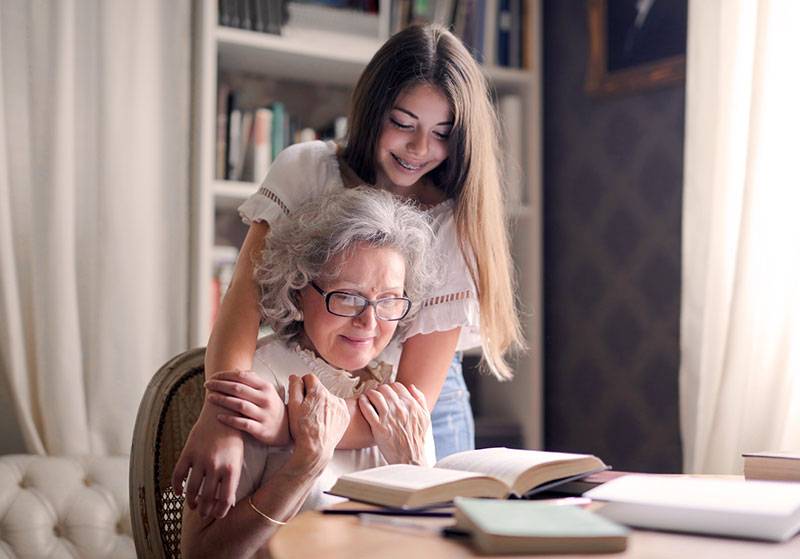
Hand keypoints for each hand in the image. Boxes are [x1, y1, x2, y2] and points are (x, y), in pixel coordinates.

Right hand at [171, 396, 243, 518]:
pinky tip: (178, 492)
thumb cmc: (233, 437)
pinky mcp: (188, 452)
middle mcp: (215, 466)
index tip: (217, 515)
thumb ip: (231, 479)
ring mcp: (200, 459)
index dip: (220, 511)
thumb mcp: (237, 457)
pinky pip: (178, 474)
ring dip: (191, 501)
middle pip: (207, 497)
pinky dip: (176, 487)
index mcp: (231, 468)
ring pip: (192, 489)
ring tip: (193, 505)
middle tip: (204, 514)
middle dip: (205, 510)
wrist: (222, 411)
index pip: (225, 499)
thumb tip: (226, 502)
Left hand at [205, 370, 288, 445]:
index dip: (225, 375)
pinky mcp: (261, 429)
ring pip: (239, 405)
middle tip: (207, 384)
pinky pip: (242, 423)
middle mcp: (265, 399)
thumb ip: (253, 381)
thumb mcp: (267, 391)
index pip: (243, 377)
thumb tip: (235, 370)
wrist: (286, 429)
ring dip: (222, 400)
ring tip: (210, 397)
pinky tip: (218, 416)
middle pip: (238, 389)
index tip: (213, 376)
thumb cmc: (271, 407)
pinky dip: (229, 420)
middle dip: (220, 385)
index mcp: (266, 387)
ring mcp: (263, 415)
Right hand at [286, 374, 348, 471]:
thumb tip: (295, 377)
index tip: (301, 395)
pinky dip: (331, 412)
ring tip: (315, 418)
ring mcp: (341, 406)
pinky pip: (337, 407)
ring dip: (323, 403)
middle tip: (306, 410)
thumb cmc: (302, 430)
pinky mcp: (345, 416)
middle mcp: (332, 397)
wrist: (316, 449)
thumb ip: (294, 387)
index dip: (302, 385)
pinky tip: (324, 421)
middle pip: (320, 389)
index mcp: (319, 392)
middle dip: (312, 396)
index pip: (310, 378)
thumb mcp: (292, 406)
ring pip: (329, 398)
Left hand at [358, 383, 429, 465]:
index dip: (390, 387)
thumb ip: (420, 400)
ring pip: (375, 395)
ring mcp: (388, 417)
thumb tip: (411, 386)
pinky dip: (363, 402)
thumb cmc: (418, 440)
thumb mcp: (425, 418)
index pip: (397, 386)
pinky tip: (362, 401)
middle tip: (375, 394)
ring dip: (370, 394)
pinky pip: (367, 408)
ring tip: (367, 396)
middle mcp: (400, 409)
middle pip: (385, 389)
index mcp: (411, 405)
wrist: (411, 460)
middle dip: (379, 390)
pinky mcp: (378, 427)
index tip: (386, 392)